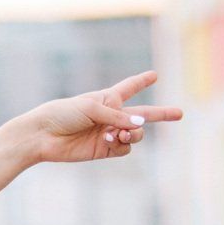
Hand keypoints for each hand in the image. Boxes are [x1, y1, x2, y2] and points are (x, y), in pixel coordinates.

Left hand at [18, 69, 182, 164]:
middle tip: (180, 113)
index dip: (141, 81)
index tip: (154, 74)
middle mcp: (111, 116)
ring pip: (136, 134)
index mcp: (108, 99)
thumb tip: (141, 126)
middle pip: (143, 115)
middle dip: (161, 114)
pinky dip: (122, 144)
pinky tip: (109, 140)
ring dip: (134, 132)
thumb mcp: (92, 108)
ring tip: (119, 132)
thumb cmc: (63, 114)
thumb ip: (118, 116)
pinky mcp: (103, 150)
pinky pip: (124, 148)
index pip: (129, 88)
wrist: (42, 135)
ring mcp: (109, 134)